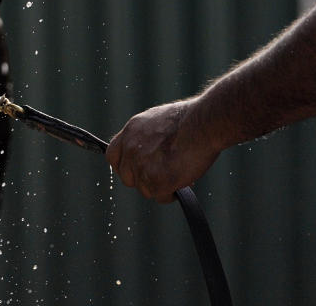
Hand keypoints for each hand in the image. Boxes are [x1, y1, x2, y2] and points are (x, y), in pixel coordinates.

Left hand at [105, 99, 220, 202]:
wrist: (202, 123)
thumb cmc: (190, 119)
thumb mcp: (157, 120)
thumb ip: (146, 136)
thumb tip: (149, 150)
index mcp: (130, 132)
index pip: (113, 156)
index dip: (124, 166)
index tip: (135, 171)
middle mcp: (130, 149)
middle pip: (127, 177)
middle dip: (143, 180)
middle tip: (163, 175)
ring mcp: (140, 165)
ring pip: (145, 189)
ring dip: (160, 186)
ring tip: (179, 174)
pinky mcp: (155, 180)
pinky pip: (160, 196)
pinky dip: (171, 194)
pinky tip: (183, 181)